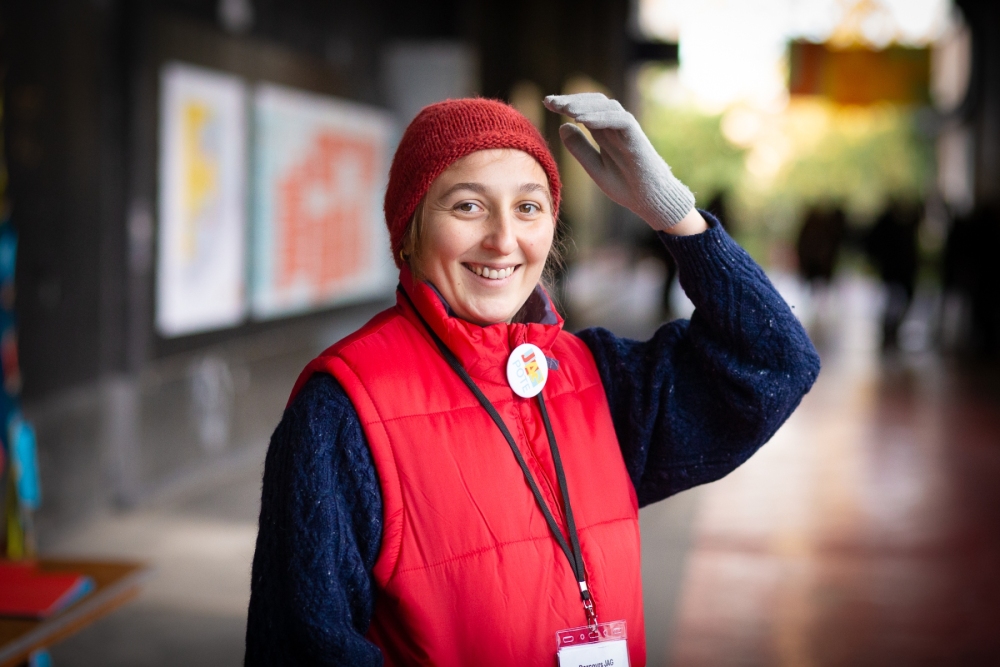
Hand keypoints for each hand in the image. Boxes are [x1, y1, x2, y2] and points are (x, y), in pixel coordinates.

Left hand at [543, 93, 702, 232]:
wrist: (650, 200)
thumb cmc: (626, 185)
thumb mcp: (595, 167)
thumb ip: (580, 149)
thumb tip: (562, 126)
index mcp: (604, 132)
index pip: (583, 110)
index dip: (565, 104)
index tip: (547, 103)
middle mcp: (615, 127)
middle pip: (593, 103)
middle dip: (571, 100)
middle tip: (550, 102)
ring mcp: (627, 130)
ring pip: (606, 107)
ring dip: (585, 106)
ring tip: (565, 109)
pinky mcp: (637, 137)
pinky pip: (620, 121)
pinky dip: (602, 118)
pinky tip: (584, 121)